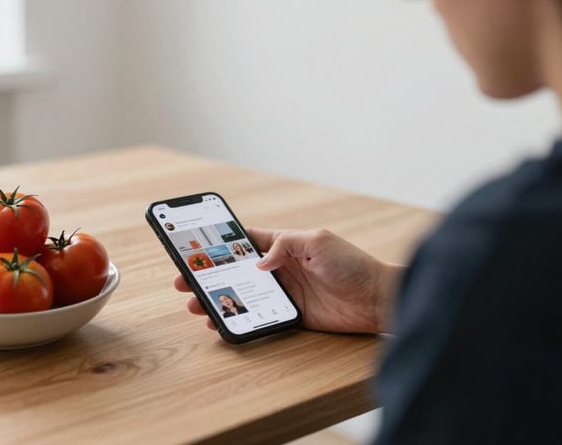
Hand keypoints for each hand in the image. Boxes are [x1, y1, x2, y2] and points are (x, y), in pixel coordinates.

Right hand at [173, 228, 401, 333]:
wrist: (376, 299)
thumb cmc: (352, 264)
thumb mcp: (318, 242)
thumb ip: (285, 245)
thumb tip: (258, 263)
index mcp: (285, 244)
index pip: (246, 241)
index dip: (221, 244)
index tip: (196, 248)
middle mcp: (281, 267)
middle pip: (237, 271)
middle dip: (210, 275)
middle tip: (185, 281)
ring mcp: (284, 291)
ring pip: (243, 294)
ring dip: (219, 298)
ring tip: (197, 304)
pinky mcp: (291, 314)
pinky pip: (259, 315)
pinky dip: (240, 318)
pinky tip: (222, 320)